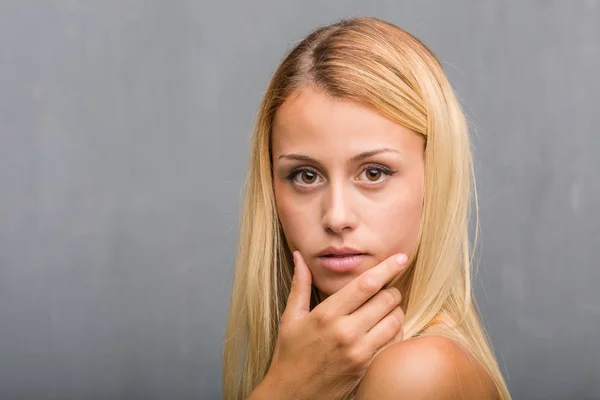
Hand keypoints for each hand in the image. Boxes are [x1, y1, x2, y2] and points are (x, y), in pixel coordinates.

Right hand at [251, 251, 407, 399]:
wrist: (291, 395)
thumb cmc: (289, 354)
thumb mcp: (290, 318)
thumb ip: (300, 285)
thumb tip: (299, 256)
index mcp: (326, 314)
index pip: (366, 284)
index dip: (387, 268)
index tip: (400, 257)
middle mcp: (346, 331)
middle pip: (387, 300)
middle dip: (391, 290)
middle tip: (384, 290)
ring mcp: (359, 351)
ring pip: (395, 321)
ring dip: (395, 311)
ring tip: (384, 310)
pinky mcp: (367, 367)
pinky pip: (394, 343)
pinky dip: (395, 332)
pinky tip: (383, 330)